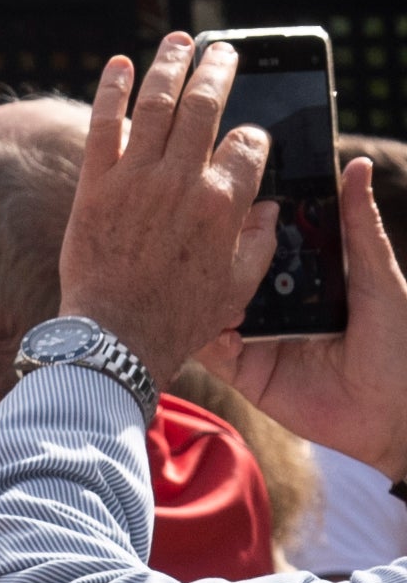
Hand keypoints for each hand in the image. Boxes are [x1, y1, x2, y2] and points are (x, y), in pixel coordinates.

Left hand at [61, 36, 279, 383]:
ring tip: (179, 40)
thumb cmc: (180, 315)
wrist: (116, 331)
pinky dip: (112, 88)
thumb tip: (267, 207)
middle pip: (204, 108)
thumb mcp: (238, 285)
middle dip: (217, 72)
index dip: (254, 137)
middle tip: (223, 50)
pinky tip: (119, 64)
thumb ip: (257, 241)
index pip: (247, 147)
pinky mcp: (96, 180)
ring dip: (170, 65)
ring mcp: (135, 177)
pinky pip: (105, 122)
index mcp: (222, 206)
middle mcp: (180, 182)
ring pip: (157, 103)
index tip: (251, 135)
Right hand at [208, 156, 406, 479]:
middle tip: (196, 227)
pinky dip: (206, 332)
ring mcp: (252, 333)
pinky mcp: (242, 369)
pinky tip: (219, 322)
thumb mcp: (378, 279)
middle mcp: (268, 298)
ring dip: (199, 288)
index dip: (239, 213)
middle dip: (208, 247)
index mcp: (297, 272)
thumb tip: (358, 164)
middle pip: (226, 265)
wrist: (394, 418)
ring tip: (197, 273)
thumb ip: (360, 227)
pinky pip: (210, 347)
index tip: (218, 184)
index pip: (258, 235)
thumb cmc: (397, 345)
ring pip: (208, 300)